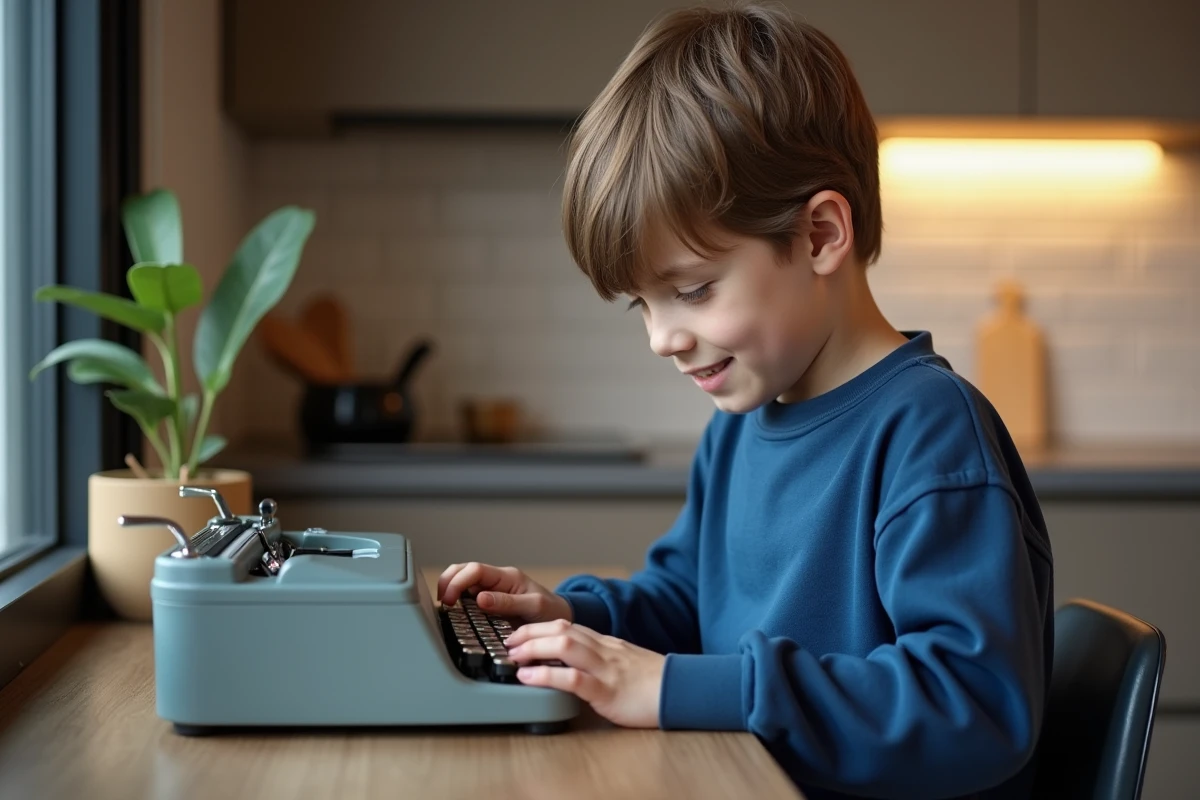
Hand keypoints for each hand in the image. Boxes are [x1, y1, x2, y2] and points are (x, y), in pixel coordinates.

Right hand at [436, 561, 572, 623]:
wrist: (558, 617)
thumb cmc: (550, 610)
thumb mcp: (533, 606)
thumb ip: (508, 603)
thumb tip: (480, 599)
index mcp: (506, 576)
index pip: (474, 570)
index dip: (457, 582)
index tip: (449, 601)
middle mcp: (496, 580)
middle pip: (462, 570)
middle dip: (447, 583)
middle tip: (443, 605)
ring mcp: (491, 590)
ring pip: (462, 582)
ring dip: (450, 591)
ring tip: (446, 610)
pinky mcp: (489, 601)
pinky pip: (467, 597)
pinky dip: (457, 603)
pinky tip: (454, 614)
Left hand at [504, 619, 664, 728]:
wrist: (683, 692)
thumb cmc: (654, 683)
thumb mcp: (624, 664)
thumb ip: (600, 660)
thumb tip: (574, 664)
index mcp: (605, 643)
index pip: (566, 625)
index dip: (538, 627)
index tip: (518, 633)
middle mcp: (603, 650)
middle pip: (560, 628)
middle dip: (529, 632)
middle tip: (508, 642)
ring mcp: (605, 668)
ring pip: (565, 646)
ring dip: (533, 648)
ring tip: (513, 656)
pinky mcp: (607, 691)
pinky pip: (573, 679)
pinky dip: (546, 676)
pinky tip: (528, 678)